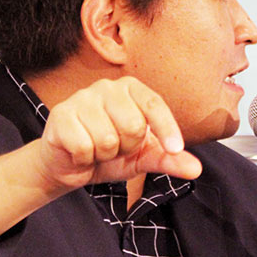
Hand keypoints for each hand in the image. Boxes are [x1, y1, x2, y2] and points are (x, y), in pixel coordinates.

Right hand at [0, 77, 200, 254]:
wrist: (69, 165)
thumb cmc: (108, 154)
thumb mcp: (142, 157)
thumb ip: (168, 160)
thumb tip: (195, 169)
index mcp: (131, 90)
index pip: (154, 105)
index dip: (167, 128)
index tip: (175, 148)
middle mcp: (107, 87)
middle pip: (132, 125)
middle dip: (125, 148)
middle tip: (114, 148)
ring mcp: (82, 98)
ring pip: (107, 139)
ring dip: (103, 155)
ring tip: (96, 149)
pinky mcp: (61, 115)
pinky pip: (83, 146)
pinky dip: (84, 158)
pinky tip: (79, 152)